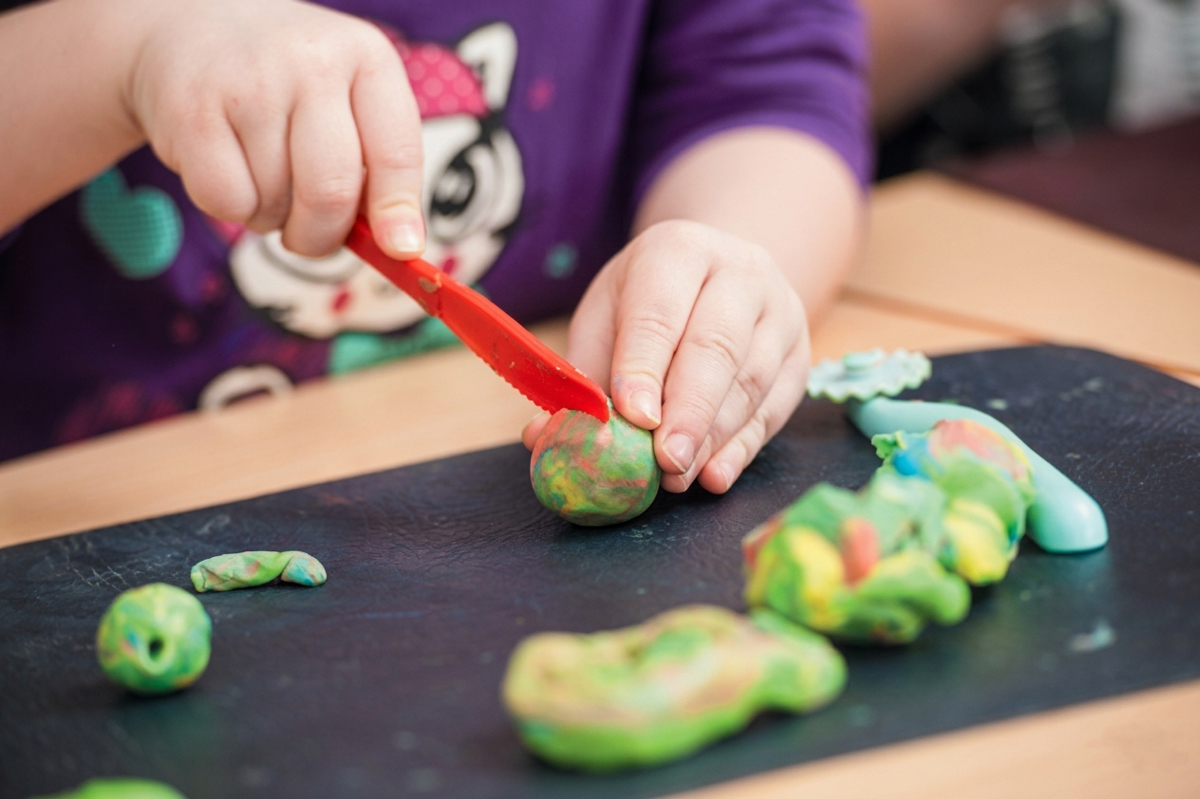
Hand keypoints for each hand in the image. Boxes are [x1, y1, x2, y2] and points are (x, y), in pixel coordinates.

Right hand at [125, 0, 423, 257]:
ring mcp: (250, 82)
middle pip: (332, 191)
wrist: (193, 26)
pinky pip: (227, 202)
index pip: (397, 151)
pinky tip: (230, 171)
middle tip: (310, 236)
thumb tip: (398, 248)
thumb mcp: (347, 102)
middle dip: (323, 236)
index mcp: (367, 58)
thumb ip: (378, 168)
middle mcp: (312, 61)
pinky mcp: (192, 110)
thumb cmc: (288, 85)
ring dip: (272, 217)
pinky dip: (232, 209)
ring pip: (277, 203)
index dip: (398, 211)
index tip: (401, 250)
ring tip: (262, 176)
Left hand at [524, 220, 811, 493]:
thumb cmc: (650, 301)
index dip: (645, 367)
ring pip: (750, 381)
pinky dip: (743, 448)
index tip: (633, 416)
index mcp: (678, 250)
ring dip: (712, 438)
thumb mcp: (607, 316)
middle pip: (716, 347)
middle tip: (663, 462)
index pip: (661, 312)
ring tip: (678, 476)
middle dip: (688, 411)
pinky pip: (775, 408)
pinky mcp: (800, 356)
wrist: (721, 273)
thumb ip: (582, 374)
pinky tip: (716, 474)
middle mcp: (740, 272)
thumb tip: (542, 436)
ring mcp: (780, 313)